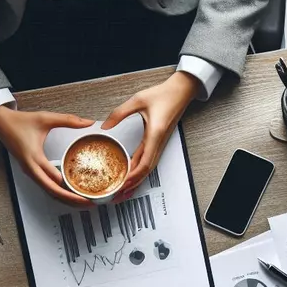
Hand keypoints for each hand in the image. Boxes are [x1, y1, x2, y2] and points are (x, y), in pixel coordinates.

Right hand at [0, 106, 93, 205]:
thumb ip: (68, 120)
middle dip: (71, 199)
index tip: (85, 193)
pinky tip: (70, 194)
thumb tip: (88, 122)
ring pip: (49, 192)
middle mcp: (31, 168)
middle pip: (53, 191)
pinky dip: (58, 193)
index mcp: (34, 157)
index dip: (70, 188)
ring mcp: (30, 172)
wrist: (1, 123)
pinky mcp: (31, 172)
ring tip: (82, 202)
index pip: (54, 178)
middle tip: (88, 203)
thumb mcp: (45, 118)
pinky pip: (46, 187)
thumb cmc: (19, 122)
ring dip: (65, 199)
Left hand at [102, 71, 199, 196]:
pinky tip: (131, 175)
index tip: (122, 184)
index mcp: (154, 135)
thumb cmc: (164, 95)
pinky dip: (139, 172)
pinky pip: (148, 161)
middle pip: (145, 171)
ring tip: (123, 191)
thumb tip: (105, 125)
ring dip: (136, 181)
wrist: (181, 92)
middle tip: (118, 195)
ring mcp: (159, 144)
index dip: (133, 176)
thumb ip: (119, 113)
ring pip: (147, 169)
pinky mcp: (158, 142)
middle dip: (132, 185)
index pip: (144, 163)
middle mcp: (158, 143)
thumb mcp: (138, 100)